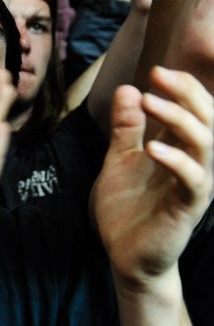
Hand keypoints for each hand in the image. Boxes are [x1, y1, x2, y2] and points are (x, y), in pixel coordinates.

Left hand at [92, 67, 213, 288]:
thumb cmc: (127, 207)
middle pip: (207, 119)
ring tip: (152, 101)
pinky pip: (192, 180)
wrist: (126, 255)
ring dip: (179, 119)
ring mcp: (195, 184)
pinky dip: (175, 160)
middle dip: (186, 93)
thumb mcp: (120, 159)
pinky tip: (152, 148)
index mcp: (182, 149)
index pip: (195, 110)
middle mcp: (196, 163)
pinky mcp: (189, 207)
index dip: (181, 88)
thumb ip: (126, 127)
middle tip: (159, 75)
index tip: (156, 70)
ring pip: (205, 144)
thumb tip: (128, 89)